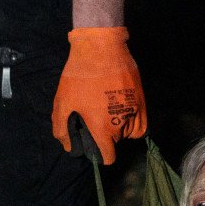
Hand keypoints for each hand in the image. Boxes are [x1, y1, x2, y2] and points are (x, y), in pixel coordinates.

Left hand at [53, 27, 145, 165]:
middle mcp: (121, 123)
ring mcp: (135, 111)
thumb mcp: (63, 102)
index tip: (95, 148)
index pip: (109, 157)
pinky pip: (141, 121)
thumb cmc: (79, 76)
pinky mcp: (141, 99)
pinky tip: (121, 110)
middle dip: (108, 137)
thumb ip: (62, 129)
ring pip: (131, 133)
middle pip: (118, 143)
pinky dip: (133, 121)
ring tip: (108, 113)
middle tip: (96, 120)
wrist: (101, 48)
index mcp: (102, 128)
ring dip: (121, 129)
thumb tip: (68, 147)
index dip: (101, 156)